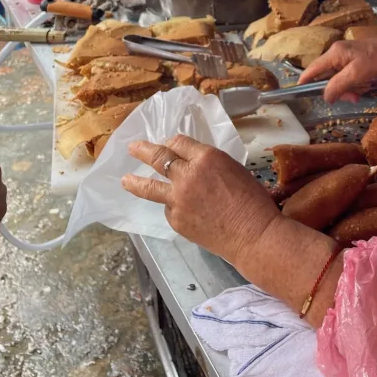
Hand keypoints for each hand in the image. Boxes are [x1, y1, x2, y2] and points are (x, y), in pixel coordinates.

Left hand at [122, 136, 279, 269]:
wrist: (252, 233)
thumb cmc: (252, 199)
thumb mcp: (233, 169)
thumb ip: (209, 164)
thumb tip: (192, 166)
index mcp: (206, 157)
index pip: (179, 142)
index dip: (173, 143)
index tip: (168, 144)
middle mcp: (187, 175)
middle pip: (159, 157)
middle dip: (143, 151)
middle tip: (132, 148)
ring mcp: (178, 199)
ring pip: (150, 187)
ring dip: (134, 181)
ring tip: (124, 180)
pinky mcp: (176, 220)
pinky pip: (169, 209)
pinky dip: (172, 206)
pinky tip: (182, 211)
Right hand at [299, 36, 376, 102]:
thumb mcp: (356, 75)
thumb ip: (337, 85)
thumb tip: (325, 97)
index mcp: (334, 53)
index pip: (313, 68)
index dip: (305, 81)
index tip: (299, 92)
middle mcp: (337, 53)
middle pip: (327, 76)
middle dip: (338, 89)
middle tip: (352, 97)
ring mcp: (347, 56)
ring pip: (339, 78)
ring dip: (349, 88)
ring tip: (362, 91)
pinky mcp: (356, 60)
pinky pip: (349, 76)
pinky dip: (355, 84)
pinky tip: (366, 85)